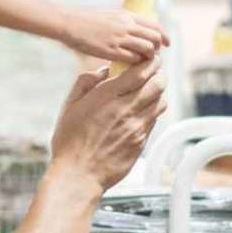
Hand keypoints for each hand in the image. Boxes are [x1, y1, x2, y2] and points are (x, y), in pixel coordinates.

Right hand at [49, 61, 167, 189]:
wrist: (79, 175)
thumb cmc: (70, 142)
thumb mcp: (70, 106)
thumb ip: (86, 82)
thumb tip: (103, 70)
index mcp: (107, 97)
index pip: (140, 71)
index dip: (150, 61)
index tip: (150, 57)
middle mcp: (126, 110)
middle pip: (158, 83)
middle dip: (159, 72)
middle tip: (155, 69)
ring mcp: (137, 126)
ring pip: (161, 101)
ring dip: (160, 90)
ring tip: (152, 87)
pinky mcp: (142, 141)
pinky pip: (155, 119)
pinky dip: (154, 108)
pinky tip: (145, 108)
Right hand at [57, 7, 168, 63]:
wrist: (69, 22)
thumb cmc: (86, 19)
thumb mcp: (109, 15)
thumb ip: (124, 22)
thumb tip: (134, 30)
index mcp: (127, 15)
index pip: (155, 25)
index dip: (164, 36)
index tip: (167, 43)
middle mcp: (127, 25)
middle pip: (155, 37)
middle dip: (159, 48)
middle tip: (155, 56)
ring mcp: (120, 38)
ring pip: (147, 48)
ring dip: (149, 57)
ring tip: (143, 63)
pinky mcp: (111, 50)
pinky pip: (133, 59)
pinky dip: (136, 63)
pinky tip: (131, 66)